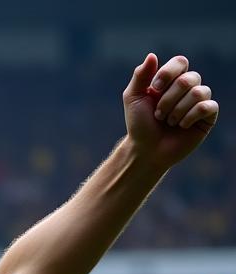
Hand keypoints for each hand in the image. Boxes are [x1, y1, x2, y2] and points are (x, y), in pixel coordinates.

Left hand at [124, 54, 218, 169]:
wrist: (145, 151)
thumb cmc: (139, 125)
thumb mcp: (133, 98)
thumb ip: (140, 76)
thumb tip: (152, 55)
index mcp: (172, 80)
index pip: (180, 62)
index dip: (168, 73)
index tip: (154, 89)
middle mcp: (188, 87)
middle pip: (188, 79)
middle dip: (168, 99)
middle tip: (158, 115)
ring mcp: (199, 101)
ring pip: (198, 92)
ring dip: (177, 110)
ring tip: (168, 122)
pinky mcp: (208, 116)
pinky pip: (207, 106)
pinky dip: (190, 117)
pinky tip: (182, 126)